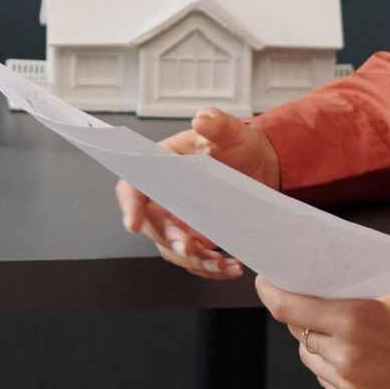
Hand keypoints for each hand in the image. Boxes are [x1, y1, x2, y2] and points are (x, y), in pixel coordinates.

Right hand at [116, 108, 280, 279]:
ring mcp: (179, 220)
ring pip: (172, 249)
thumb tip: (203, 119)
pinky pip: (195, 259)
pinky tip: (230, 266)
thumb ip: (218, 123)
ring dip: (193, 261)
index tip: (132, 223)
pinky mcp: (197, 237)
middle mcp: (165, 197)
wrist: (260, 167)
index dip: (129, 205)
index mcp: (161, 168)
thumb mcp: (231, 131)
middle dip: (169, 240)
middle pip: (152, 225)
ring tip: (220, 264)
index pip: (133, 187)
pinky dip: (210, 268)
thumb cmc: (237, 145)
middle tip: (190, 248)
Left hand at [256, 282, 389, 388]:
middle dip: (303, 317)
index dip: (271, 293)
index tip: (265, 283)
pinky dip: (335, 368)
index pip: (289, 308)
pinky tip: (358, 356)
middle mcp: (348, 357)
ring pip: (312, 360)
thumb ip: (349, 296)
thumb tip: (315, 292)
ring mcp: (354, 387)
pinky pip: (331, 383)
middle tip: (313, 303)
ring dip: (319, 344)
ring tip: (343, 332)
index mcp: (354, 321)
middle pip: (299, 333)